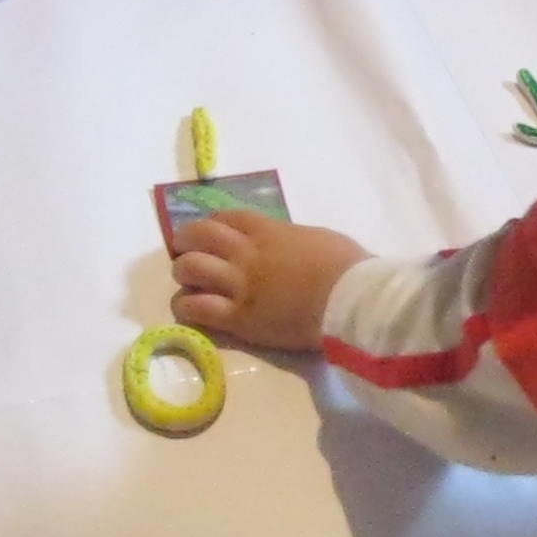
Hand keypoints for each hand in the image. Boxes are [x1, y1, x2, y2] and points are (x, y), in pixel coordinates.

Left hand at [170, 210, 368, 350]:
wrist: (352, 300)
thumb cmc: (348, 267)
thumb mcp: (318, 238)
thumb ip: (292, 240)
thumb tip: (287, 247)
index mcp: (268, 230)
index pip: (226, 217)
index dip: (210, 223)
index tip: (207, 233)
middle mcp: (247, 253)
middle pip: (198, 237)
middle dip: (185, 243)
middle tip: (185, 255)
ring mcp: (240, 285)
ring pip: (190, 270)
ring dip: (184, 275)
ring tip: (188, 285)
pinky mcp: (240, 318)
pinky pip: (197, 309)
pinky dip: (187, 307)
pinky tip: (190, 310)